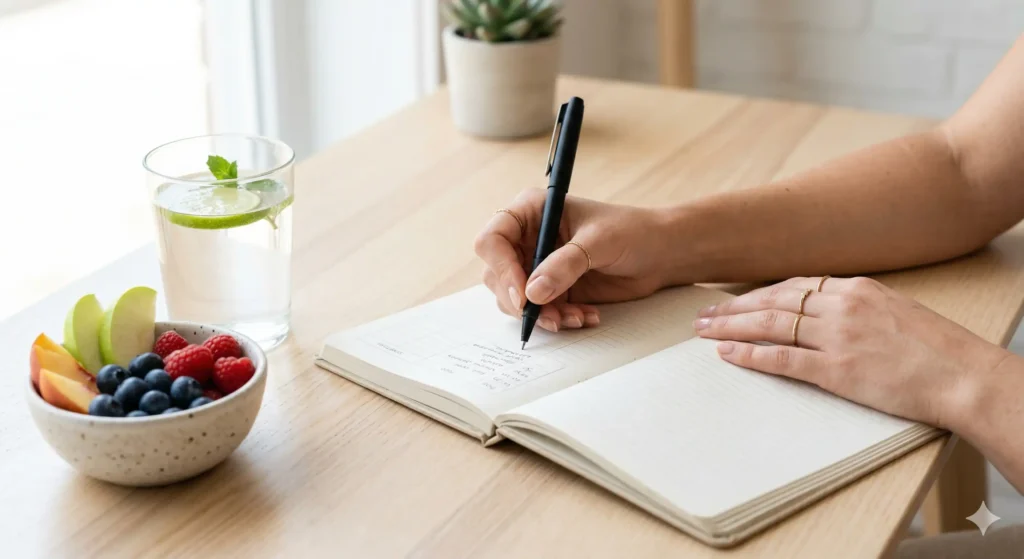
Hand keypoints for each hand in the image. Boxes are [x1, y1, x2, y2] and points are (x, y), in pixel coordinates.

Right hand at [475, 189, 671, 331]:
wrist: (661, 254)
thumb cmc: (633, 232)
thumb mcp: (599, 242)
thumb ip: (565, 265)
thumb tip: (532, 292)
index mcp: (531, 212)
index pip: (493, 240)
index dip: (502, 269)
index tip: (523, 295)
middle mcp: (527, 238)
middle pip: (497, 274)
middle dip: (521, 301)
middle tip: (549, 316)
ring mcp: (537, 266)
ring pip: (514, 299)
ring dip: (541, 315)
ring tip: (575, 317)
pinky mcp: (551, 290)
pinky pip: (539, 312)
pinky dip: (558, 320)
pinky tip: (586, 316)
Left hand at [693, 276, 1009, 428]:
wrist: (963, 375)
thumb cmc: (936, 349)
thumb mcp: (895, 310)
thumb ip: (858, 306)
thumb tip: (828, 312)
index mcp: (855, 288)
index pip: (794, 284)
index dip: (759, 293)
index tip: (736, 300)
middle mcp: (841, 306)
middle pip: (773, 300)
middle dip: (733, 307)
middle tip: (703, 314)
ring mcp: (837, 337)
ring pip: (770, 324)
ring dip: (731, 327)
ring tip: (704, 331)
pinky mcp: (837, 369)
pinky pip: (782, 359)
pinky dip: (750, 355)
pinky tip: (727, 355)